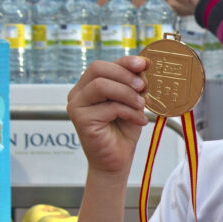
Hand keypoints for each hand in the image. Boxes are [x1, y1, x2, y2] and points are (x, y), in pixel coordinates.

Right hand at [67, 56, 149, 176]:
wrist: (117, 160)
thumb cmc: (123, 130)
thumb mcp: (131, 101)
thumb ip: (133, 84)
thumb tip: (145, 66)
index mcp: (89, 84)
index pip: (105, 64)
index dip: (125, 61)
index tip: (144, 64)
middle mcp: (79, 92)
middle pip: (98, 68)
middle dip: (125, 74)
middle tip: (143, 86)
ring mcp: (76, 106)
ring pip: (101, 85)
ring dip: (127, 93)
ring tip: (141, 105)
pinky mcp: (81, 120)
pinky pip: (108, 107)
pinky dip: (129, 112)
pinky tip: (139, 120)